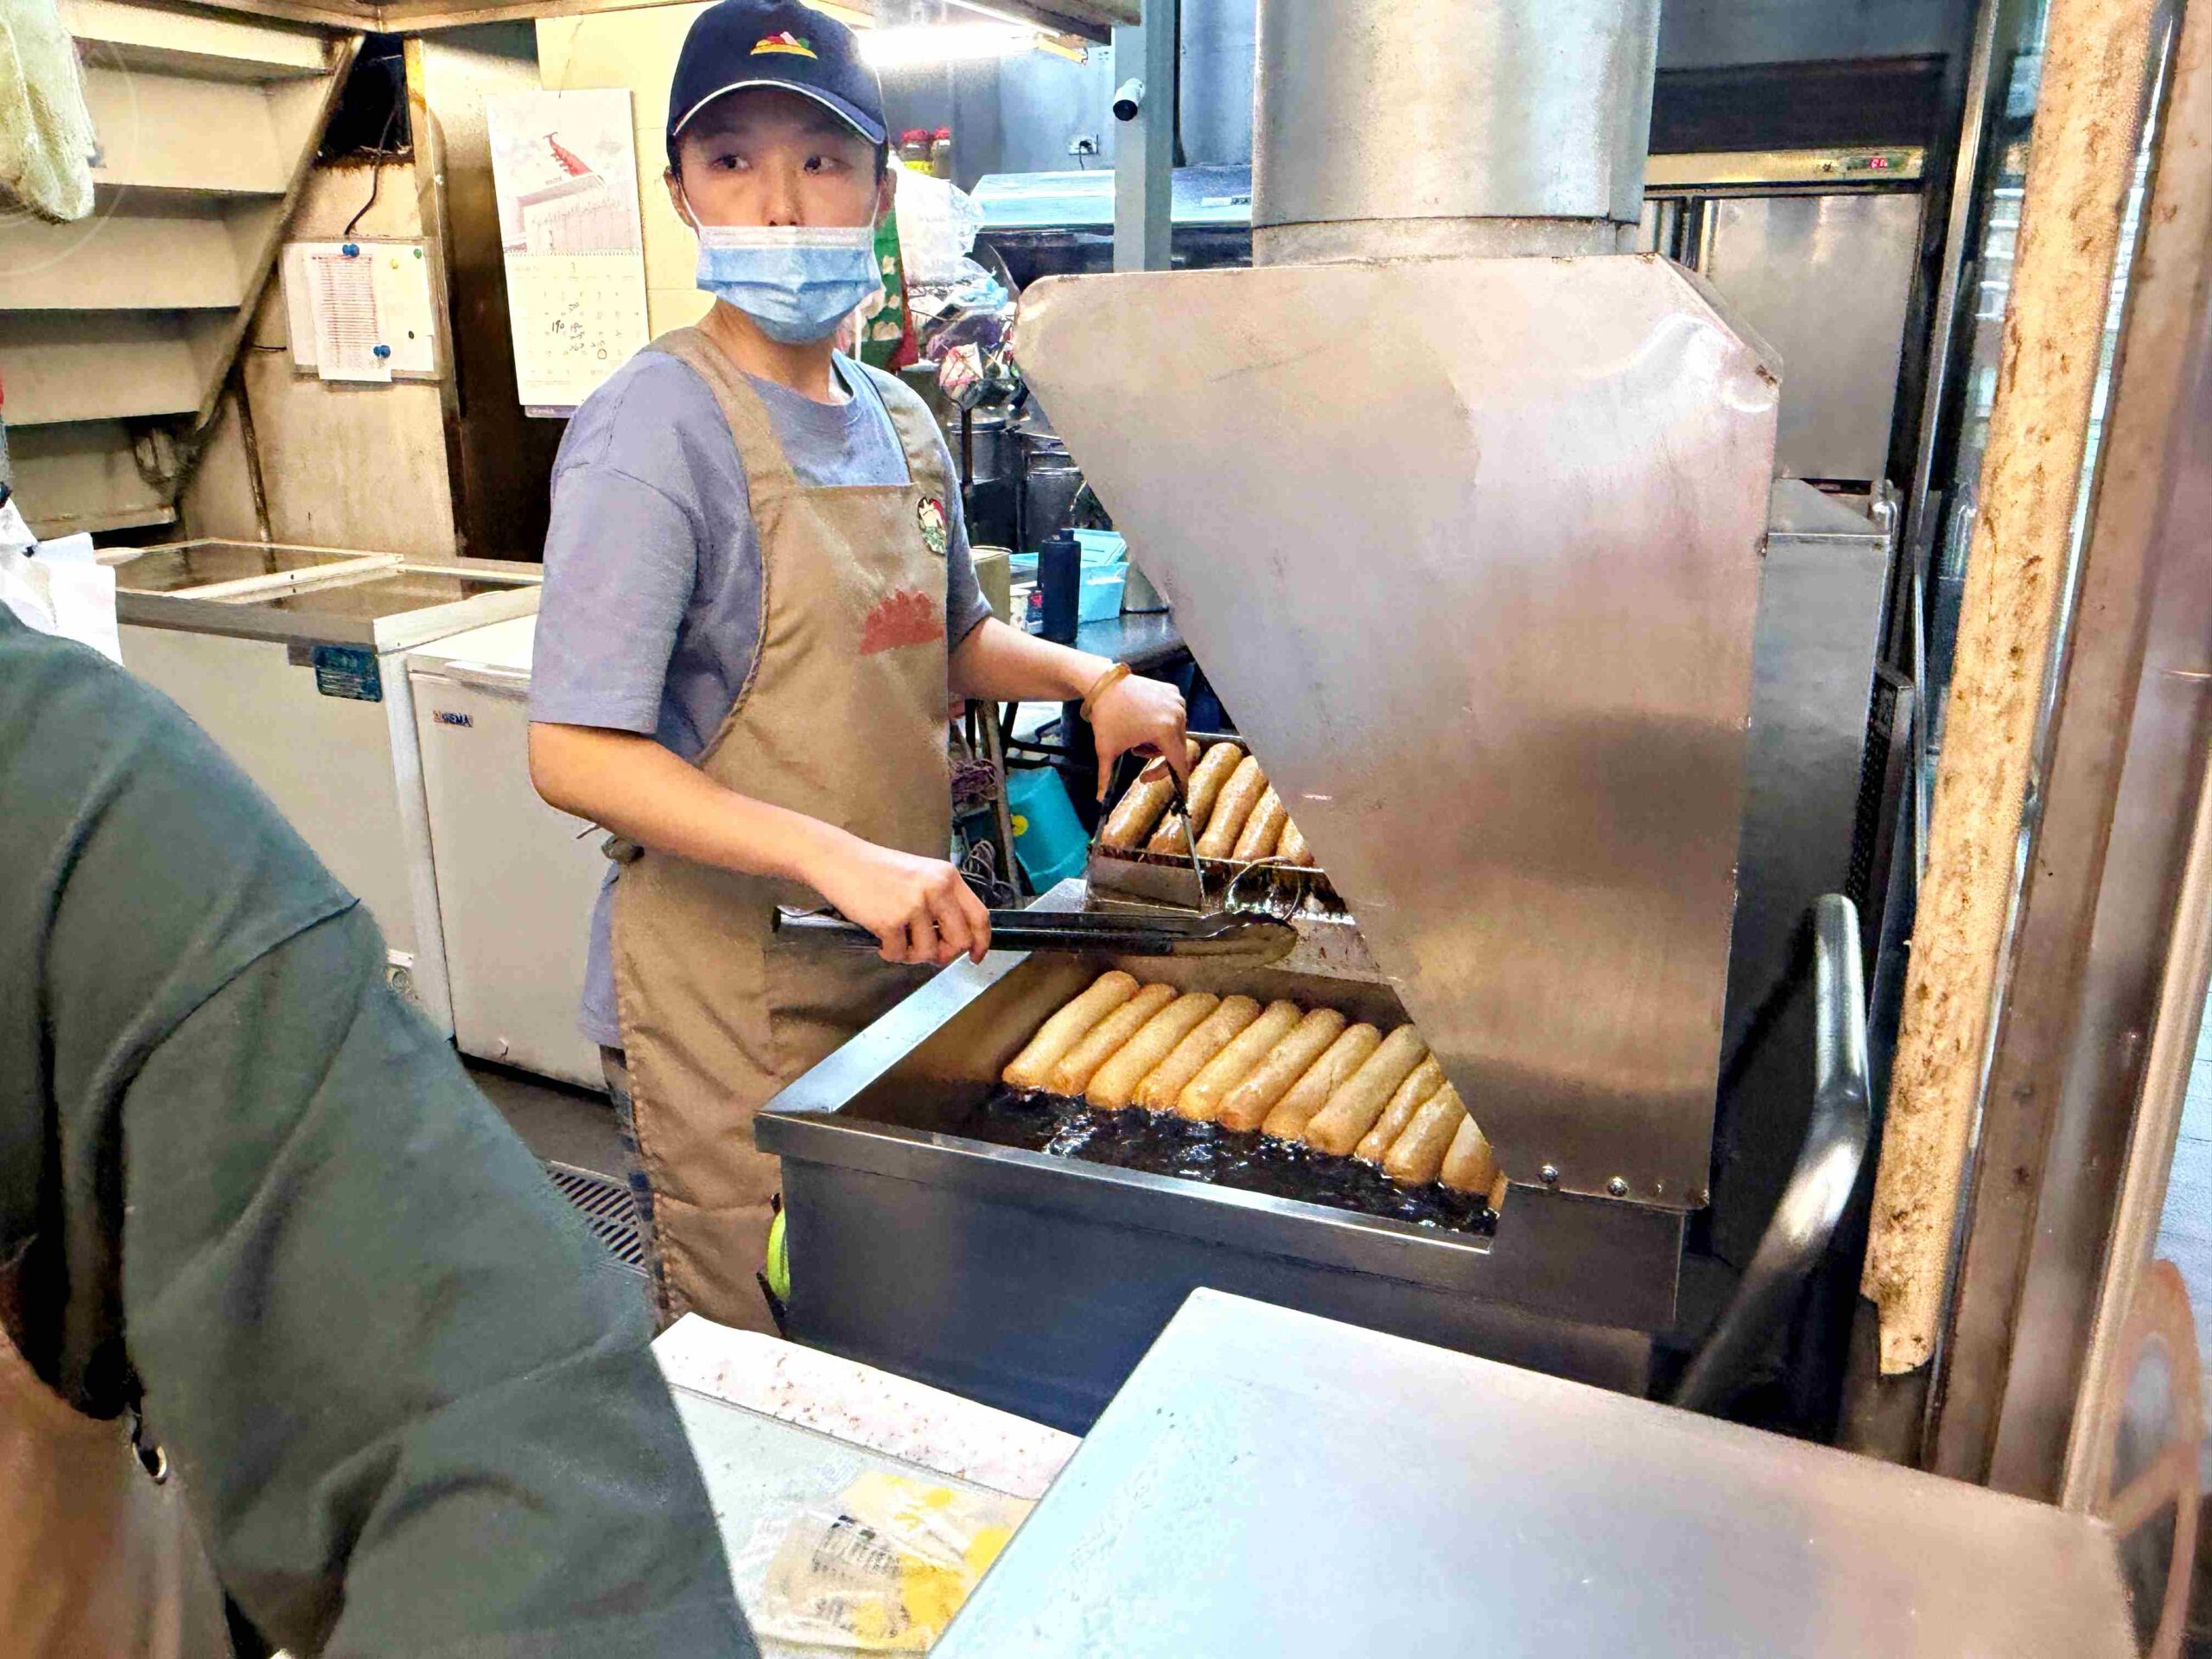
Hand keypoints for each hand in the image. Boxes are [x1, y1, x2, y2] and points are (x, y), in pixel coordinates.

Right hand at [805, 834, 991, 966]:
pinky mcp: (890, 920)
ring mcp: (914, 905)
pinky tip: (880, 939)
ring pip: (929, 952)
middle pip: (960, 940)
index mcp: (948, 876)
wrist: (840, 860)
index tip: (975, 957)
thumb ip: (941, 902)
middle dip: (945, 954)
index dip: (981, 942)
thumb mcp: (920, 876)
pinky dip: (889, 953)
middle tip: (927, 952)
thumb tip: (955, 941)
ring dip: (912, 954)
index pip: (979, 916)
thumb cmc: (878, 871)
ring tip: (897, 939)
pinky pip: (899, 954)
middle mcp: (936, 889)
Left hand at [1088, 672, 1189, 800]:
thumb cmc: (1105, 717)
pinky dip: (1162, 723)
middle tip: (1137, 753)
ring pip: (1176, 733)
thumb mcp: (1106, 749)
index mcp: (1166, 731)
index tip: (1180, 792)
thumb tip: (1098, 799)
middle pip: (1177, 748)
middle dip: (1158, 757)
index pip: (1178, 763)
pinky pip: (1174, 716)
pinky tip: (1144, 720)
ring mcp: (1177, 701)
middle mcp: (1178, 715)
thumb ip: (1106, 777)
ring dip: (1159, 741)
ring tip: (1137, 736)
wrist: (1102, 683)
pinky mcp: (1173, 692)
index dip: (1178, 779)